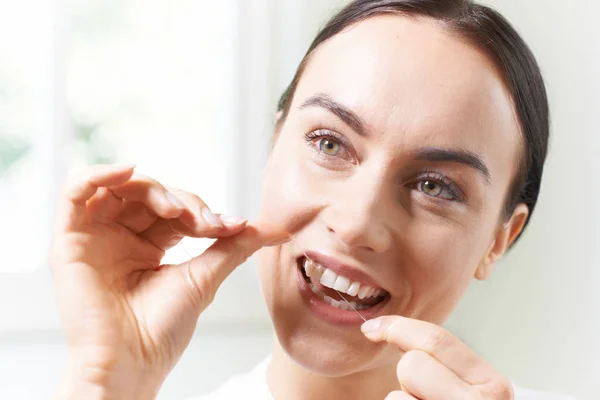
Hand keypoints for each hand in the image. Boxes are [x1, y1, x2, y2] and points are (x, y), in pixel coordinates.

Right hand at [50, 164, 287, 398]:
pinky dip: (100, 174)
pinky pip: (75, 192)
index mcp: (149, 246)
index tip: (231, 227)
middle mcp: (121, 238)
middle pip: (149, 194)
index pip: (174, 209)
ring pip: (119, 187)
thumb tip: (278, 229)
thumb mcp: (205, 277)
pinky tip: (128, 171)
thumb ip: (235, 245)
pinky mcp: (69, 241)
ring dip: (151, 188)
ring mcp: (95, 238)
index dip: (201, 210)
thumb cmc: (162, 330)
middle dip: (182, 200)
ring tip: (175, 209)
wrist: (131, 364)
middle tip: (203, 222)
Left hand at [361, 316, 512, 399]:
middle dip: (407, 378)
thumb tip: (381, 328)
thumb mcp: (467, 388)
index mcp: (493, 385)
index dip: (397, 326)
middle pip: (411, 366)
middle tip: (427, 397)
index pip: (437, 340)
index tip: (371, 328)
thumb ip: (441, 361)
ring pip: (396, 398)